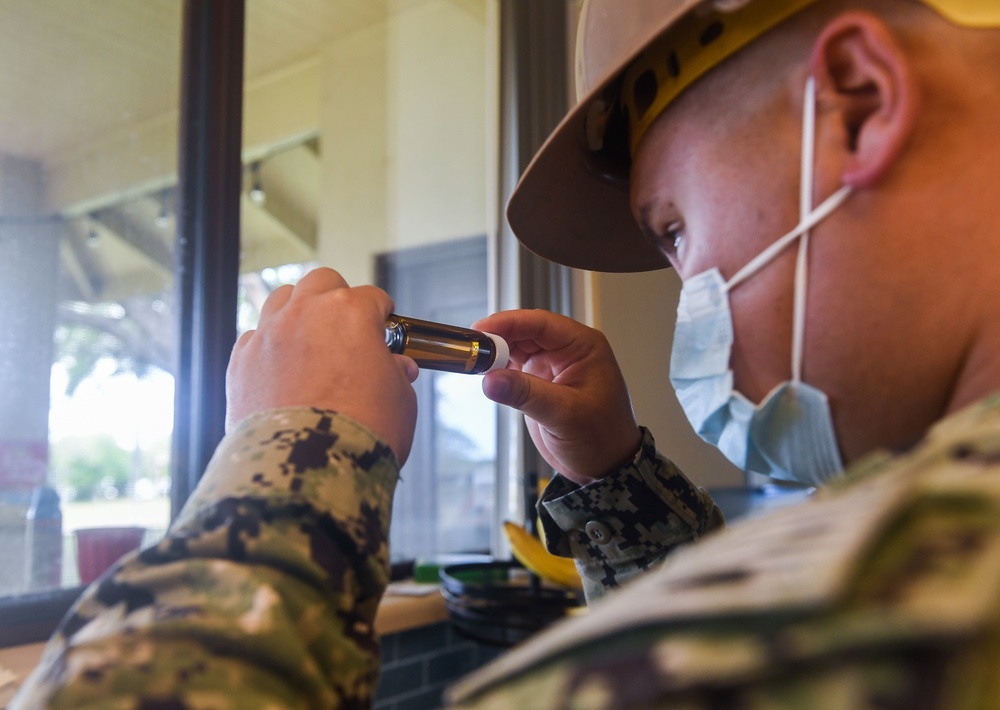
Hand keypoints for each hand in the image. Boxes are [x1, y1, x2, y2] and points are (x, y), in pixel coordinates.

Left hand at [226, 267, 418, 463]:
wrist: (310, 470)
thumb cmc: (363, 434)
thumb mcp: (401, 401)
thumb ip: (397, 375)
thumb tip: (396, 368)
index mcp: (350, 313)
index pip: (372, 297)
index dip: (382, 314)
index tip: (384, 326)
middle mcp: (305, 314)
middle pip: (321, 283)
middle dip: (336, 298)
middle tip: (347, 325)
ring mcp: (268, 336)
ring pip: (281, 300)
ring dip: (298, 312)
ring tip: (310, 339)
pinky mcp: (240, 364)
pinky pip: (254, 338)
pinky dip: (269, 347)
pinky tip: (281, 369)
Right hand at [472, 309, 641, 484]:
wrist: (605, 468)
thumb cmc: (601, 439)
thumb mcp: (564, 415)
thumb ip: (527, 394)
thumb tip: (490, 379)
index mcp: (583, 347)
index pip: (541, 323)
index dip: (509, 322)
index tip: (482, 329)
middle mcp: (568, 351)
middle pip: (525, 332)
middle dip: (498, 338)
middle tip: (472, 349)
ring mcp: (553, 366)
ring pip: (517, 348)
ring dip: (496, 353)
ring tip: (474, 362)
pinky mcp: (540, 383)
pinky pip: (515, 368)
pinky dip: (499, 370)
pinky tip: (485, 374)